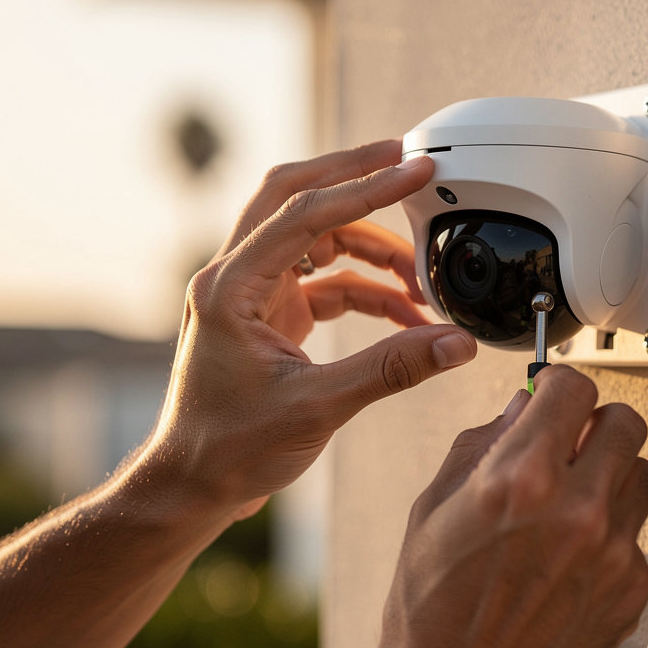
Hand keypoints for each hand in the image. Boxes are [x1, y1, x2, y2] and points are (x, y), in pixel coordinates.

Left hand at [141, 140, 476, 524]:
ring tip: (418, 271)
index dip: (368, 189)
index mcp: (231, 287)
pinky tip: (401, 313)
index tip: (415, 171)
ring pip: (313, 238)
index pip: (306, 214)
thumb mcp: (318, 406)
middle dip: (354, 177)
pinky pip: (322, 282)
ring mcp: (250, 294)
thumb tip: (454, 343)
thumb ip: (391, 369)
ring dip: (367, 246)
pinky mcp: (267, 315)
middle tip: (408, 163)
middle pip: (295, 197)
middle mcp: (234, 278)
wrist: (193, 484)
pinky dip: (363, 288)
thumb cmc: (230, 449)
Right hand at [376, 365, 647, 647]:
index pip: (574, 389)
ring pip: (642, 475)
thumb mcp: (434, 506)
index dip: (559, 384)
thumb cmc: (432, 611)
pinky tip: (573, 557)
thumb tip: (521, 409)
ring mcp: (612, 552)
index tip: (555, 392)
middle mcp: (576, 509)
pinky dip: (612, 533)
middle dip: (595, 423)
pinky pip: (637, 535)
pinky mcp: (630, 590)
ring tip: (576, 498)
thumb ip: (484, 444)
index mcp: (519, 477)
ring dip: (612, 474)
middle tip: (572, 439)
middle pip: (625, 423)